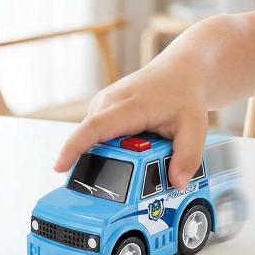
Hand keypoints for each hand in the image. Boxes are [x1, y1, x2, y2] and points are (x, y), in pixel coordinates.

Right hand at [53, 61, 208, 189]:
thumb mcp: (195, 126)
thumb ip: (188, 156)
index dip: (75, 147)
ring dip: (113, 156)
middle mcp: (109, 102)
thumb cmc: (185, 96)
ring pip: (96, 139)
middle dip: (102, 165)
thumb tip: (177, 183)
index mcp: (129, 105)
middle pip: (93, 140)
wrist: (180, 71)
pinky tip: (138, 146)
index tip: (59, 166)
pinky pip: (100, 134)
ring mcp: (103, 104)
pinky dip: (113, 147)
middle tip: (129, 183)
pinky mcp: (103, 109)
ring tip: (147, 151)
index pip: (95, 127)